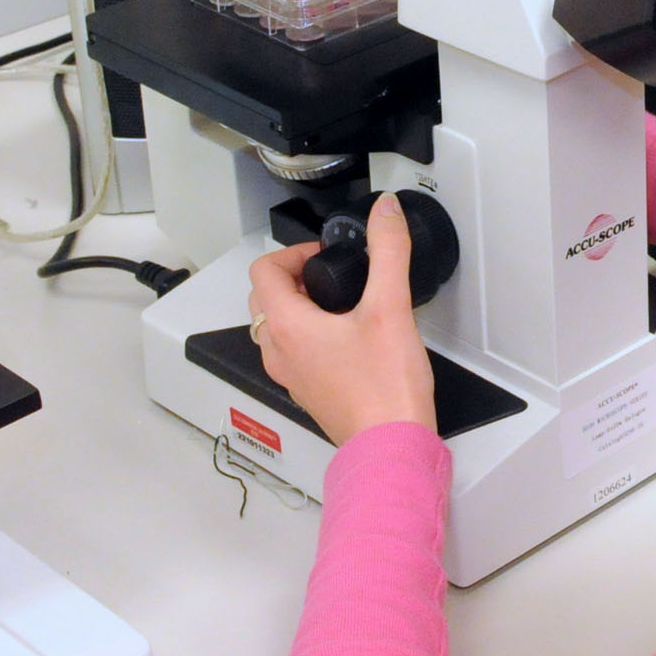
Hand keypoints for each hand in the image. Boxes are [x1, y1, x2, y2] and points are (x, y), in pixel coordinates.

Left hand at [248, 194, 436, 447]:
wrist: (390, 444)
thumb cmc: (385, 388)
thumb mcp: (391, 307)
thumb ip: (389, 251)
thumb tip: (385, 211)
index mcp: (287, 326)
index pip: (263, 270)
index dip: (293, 252)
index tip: (325, 256)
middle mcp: (278, 351)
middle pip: (264, 298)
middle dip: (294, 277)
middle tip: (331, 274)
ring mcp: (290, 375)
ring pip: (274, 328)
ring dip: (298, 306)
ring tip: (340, 303)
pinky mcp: (308, 391)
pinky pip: (292, 353)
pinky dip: (307, 335)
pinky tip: (348, 338)